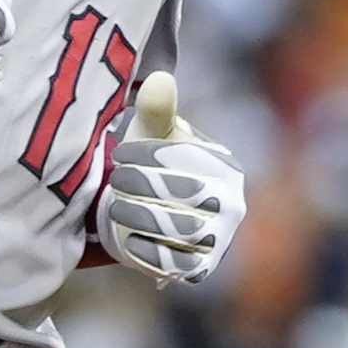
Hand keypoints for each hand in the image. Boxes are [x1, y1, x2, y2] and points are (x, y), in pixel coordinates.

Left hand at [101, 71, 246, 286]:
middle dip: (140, 185)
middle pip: (182, 193)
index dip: (148, 154)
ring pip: (176, 228)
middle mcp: (232, 205)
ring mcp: (219, 239)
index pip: (187, 159)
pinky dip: (145, 250)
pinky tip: (128, 237)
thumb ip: (157, 109)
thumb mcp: (154, 136)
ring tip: (116, 206)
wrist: (155, 218)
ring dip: (137, 215)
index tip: (120, 153)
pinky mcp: (201, 268)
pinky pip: (173, 262)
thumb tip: (159, 80)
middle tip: (115, 179)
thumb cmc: (156, 167)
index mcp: (226, 169)